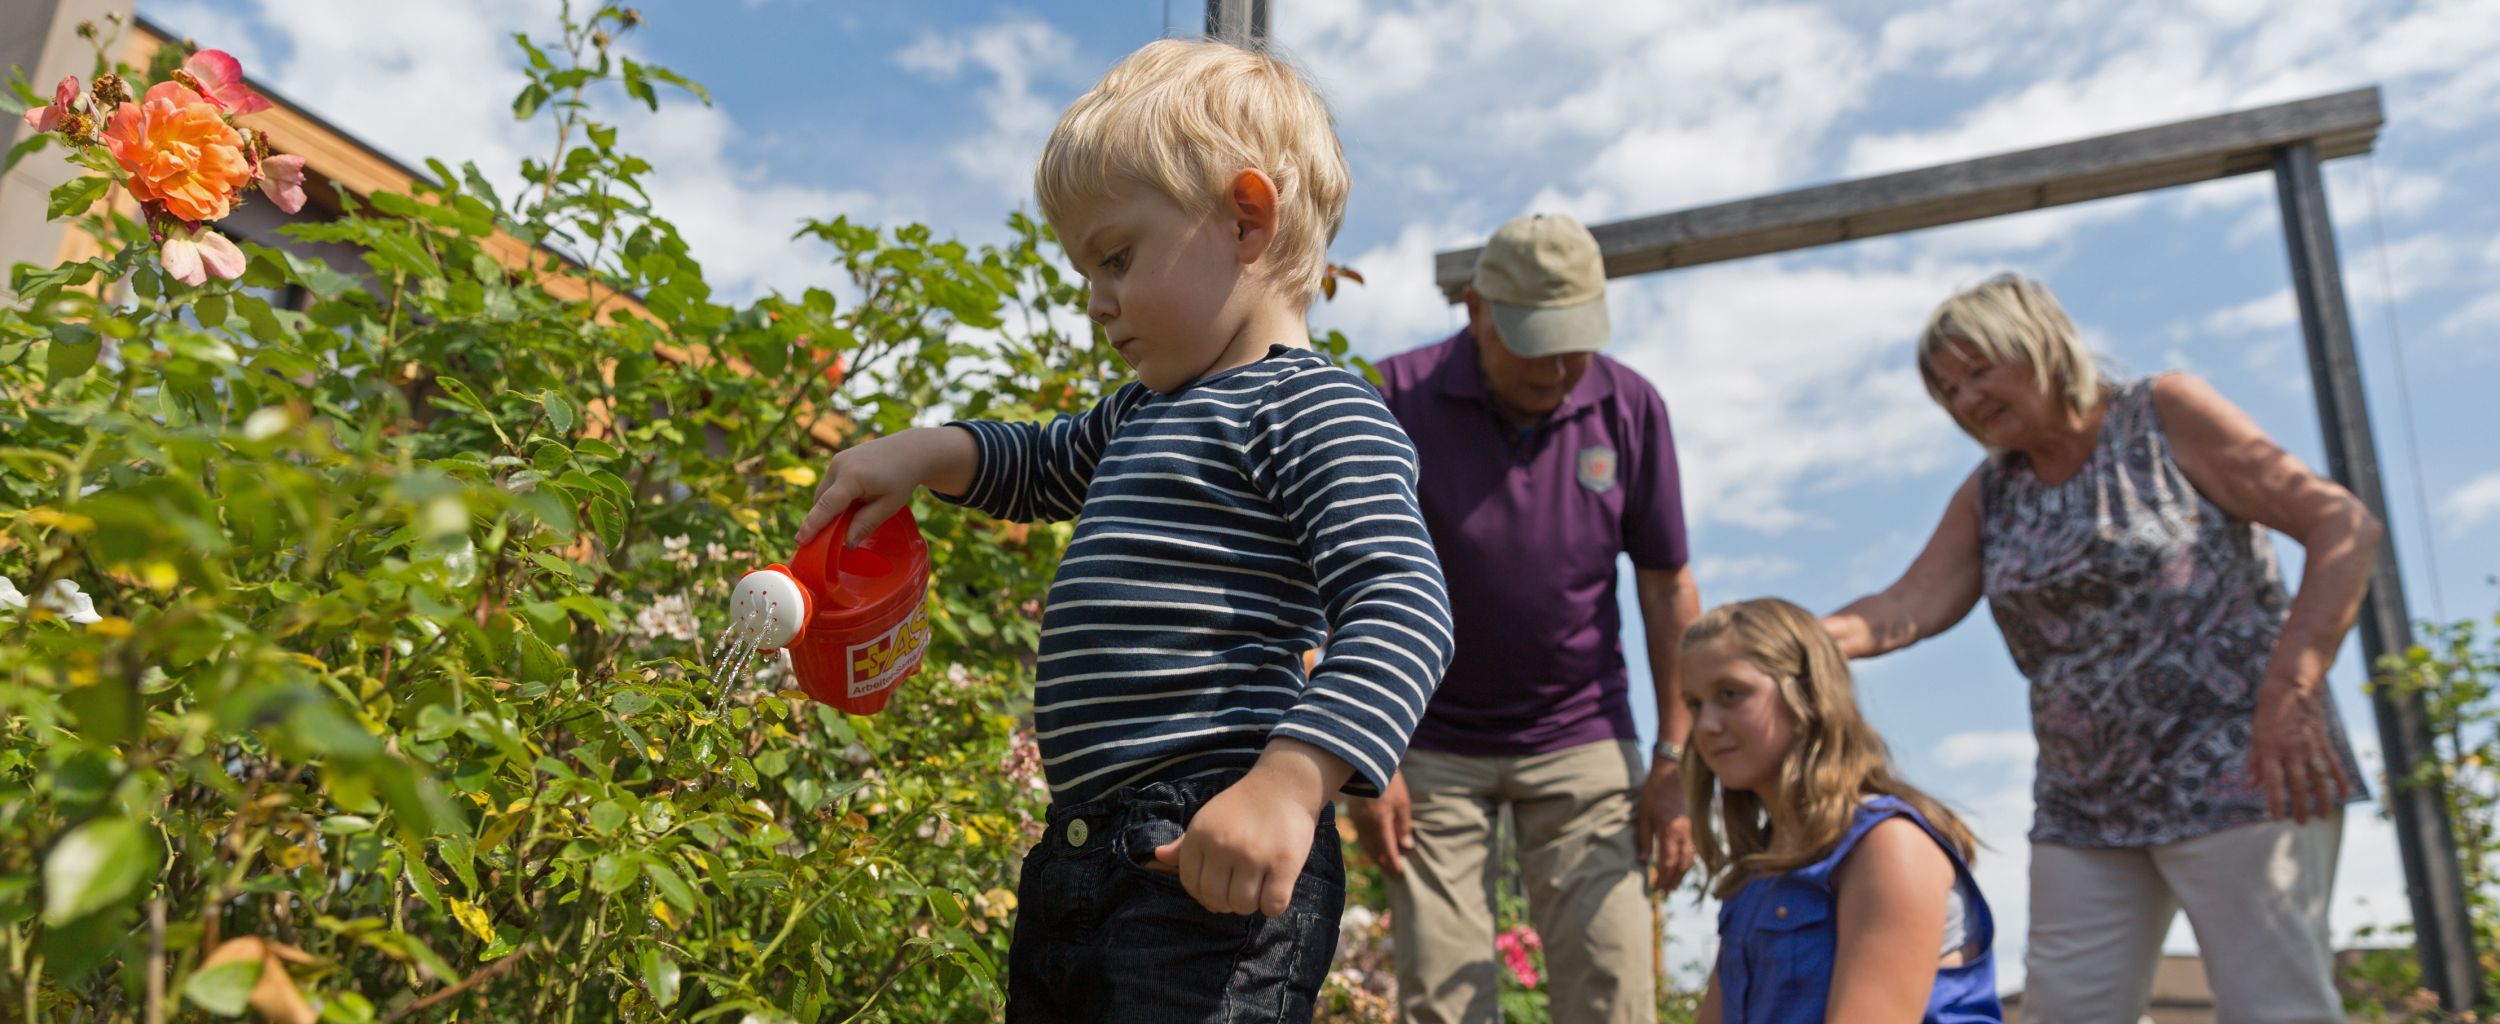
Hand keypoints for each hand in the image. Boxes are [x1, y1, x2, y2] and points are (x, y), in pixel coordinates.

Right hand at [796, 432, 934, 546]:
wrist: (909, 449)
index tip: (801, 541)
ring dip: (831, 507)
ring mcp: (838, 459)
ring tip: (853, 514)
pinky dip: (836, 496)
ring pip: (824, 492)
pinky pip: (830, 484)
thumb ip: (866, 524)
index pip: (827, 505)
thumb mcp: (889, 506)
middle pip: (822, 500)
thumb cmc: (901, 479)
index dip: (813, 525)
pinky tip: (853, 501)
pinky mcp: (839, 459)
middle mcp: (840, 465)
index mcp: (853, 477)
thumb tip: (847, 544)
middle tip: (833, 538)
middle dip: (823, 519)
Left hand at [1153, 742, 1343, 915]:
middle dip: (1227, 902)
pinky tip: (1275, 888)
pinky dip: (1273, 905)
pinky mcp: (1283, 864)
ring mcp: (1253, 856)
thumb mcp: (1208, 818)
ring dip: (1251, 903)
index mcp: (1200, 835)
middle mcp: (1223, 846)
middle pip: (1216, 900)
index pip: (1191, 884)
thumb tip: (1159, 856)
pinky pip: (1272, 906)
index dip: (1203, 894)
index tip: (1219, 887)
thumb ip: (1185, 843)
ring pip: (1243, 906)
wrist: (1284, 785)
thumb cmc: (1243, 806)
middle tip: (1240, 887)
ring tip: (1258, 885)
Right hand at [1345, 771, 1413, 878]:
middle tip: (1392, 874)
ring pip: (1366, 845)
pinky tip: (1372, 847)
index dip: (1393, 864)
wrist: (1364, 764)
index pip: (1387, 850)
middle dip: (1384, 864)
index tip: (1399, 874)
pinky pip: (1360, 836)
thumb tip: (1406, 846)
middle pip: (1375, 852)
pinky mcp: (1353, 814)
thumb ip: (1403, 825)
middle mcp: (1366, 826)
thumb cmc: (1388, 782)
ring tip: (1383, 864)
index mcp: (1380, 824)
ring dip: (1375, 857)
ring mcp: (1357, 820)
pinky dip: (1368, 846)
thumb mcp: (1402, 802)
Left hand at [1637, 759, 1694, 890]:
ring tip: (1675, 885)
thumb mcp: (1643, 815)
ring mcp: (1691, 830)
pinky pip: (1693, 849)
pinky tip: (1683, 867)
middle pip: (1682, 864)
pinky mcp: (1693, 826)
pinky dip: (1688, 862)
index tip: (1656, 889)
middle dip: (1674, 880)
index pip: (1668, 862)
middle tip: (1666, 892)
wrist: (1672, 774)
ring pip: (1690, 858)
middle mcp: (1684, 834)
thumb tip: (1642, 860)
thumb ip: (1643, 838)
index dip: (1663, 878)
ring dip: (1682, 874)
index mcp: (1670, 832)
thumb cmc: (1654, 793)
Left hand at [2248, 679, 2351, 822]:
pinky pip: (2334, 765)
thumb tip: (2252, 786)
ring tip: (2322, 816)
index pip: (2274, 782)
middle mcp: (2292, 750)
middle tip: (2301, 823)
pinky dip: (2340, 781)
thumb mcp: (2255, 735)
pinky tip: (2343, 796)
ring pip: (2319, 779)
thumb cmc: (2269, 713)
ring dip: (2322, 800)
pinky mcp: (2324, 743)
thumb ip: (2254, 761)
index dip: (2275, 801)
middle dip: (2300, 806)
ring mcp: (2310, 747)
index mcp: (2271, 749)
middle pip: (2299, 784)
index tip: (2277, 818)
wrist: (2292, 688)